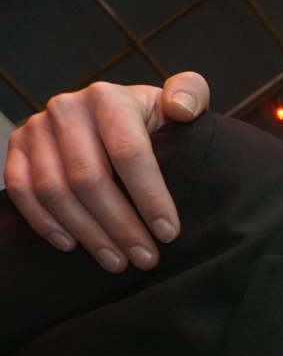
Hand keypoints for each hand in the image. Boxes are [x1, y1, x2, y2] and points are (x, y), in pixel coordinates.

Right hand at [4, 72, 211, 272]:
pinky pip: (21, 189)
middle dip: (121, 225)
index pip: (129, 152)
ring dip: (87, 232)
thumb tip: (181, 108)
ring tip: (116, 262)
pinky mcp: (18, 147)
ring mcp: (37, 127)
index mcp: (109, 98)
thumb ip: (190, 94)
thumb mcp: (180, 99)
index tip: (169, 233)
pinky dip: (43, 221)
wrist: (111, 115)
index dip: (150, 197)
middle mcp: (67, 108)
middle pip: (90, 178)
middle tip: (145, 259)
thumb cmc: (152, 117)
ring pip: (55, 190)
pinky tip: (70, 245)